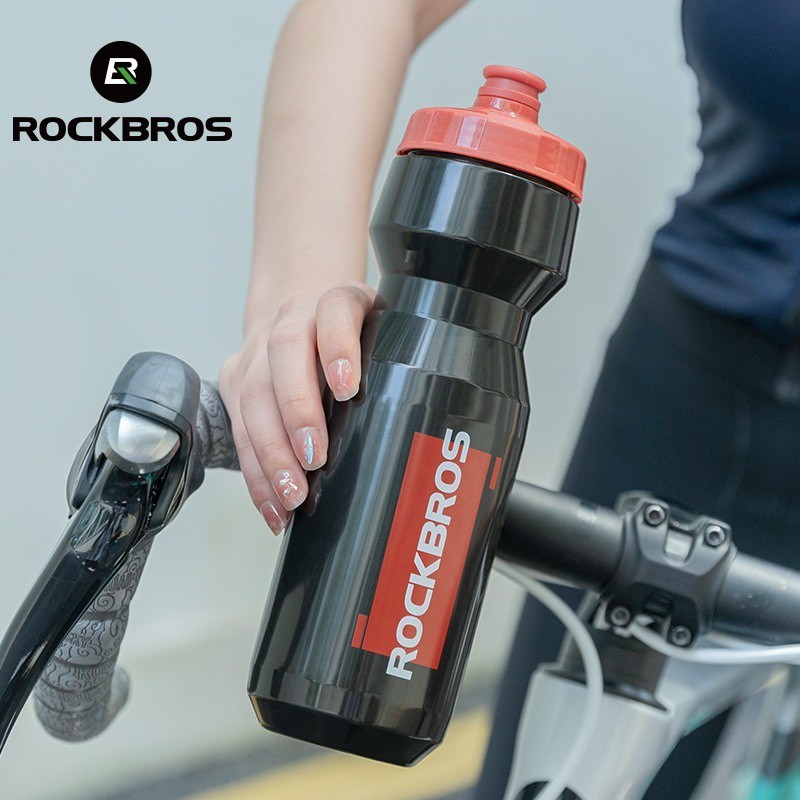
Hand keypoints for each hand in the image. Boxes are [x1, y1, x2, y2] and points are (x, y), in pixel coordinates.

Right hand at [219, 281, 376, 534]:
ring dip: (271, 452)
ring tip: (291, 496)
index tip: (347, 388)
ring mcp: (258, 348)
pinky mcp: (235, 379)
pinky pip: (239, 428)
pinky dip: (255, 473)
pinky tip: (272, 504)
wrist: (299, 306)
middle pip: (285, 355)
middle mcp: (292, 319)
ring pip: (254, 395)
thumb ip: (396, 366)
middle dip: (297, 412)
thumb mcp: (382, 334)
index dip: (339, 347)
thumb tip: (421, 437)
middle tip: (313, 460)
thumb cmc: (352, 335)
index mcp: (337, 301)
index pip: (336, 311)